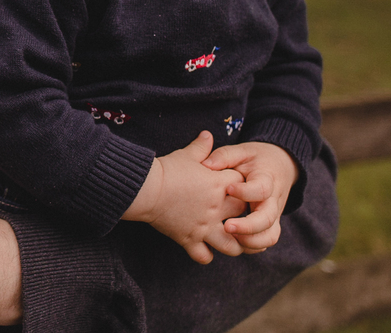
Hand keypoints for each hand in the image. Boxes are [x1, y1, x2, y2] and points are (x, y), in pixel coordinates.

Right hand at [122, 131, 246, 263]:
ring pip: (231, 246)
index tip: (236, 187)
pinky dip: (206, 255)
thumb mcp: (186, 155)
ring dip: (233, 244)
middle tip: (236, 214)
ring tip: (230, 240)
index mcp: (219, 185)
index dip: (243, 187)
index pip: (246, 187)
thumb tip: (208, 134)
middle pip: (245, 217)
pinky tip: (205, 249)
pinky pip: (204, 256)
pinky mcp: (189, 240)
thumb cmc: (166, 169)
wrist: (145, 188)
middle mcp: (216, 209)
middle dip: (244, 216)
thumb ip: (201, 146)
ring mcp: (204, 227)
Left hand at [202, 141, 297, 251]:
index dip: (246, 192)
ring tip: (229, 238)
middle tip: (227, 226)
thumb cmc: (256, 158)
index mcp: (266, 179)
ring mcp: (273, 215)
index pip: (262, 189)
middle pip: (268, 219)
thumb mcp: (242, 151)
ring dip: (251, 241)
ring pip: (270, 235)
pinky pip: (265, 241)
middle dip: (248, 226)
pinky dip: (252, 246)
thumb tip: (205, 165)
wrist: (281, 165)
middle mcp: (273, 200)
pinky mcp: (270, 225)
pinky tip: (232, 243)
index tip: (228, 189)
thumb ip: (224, 156)